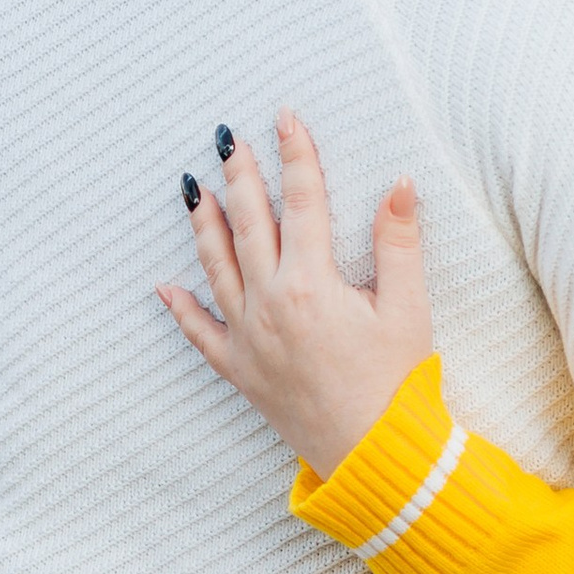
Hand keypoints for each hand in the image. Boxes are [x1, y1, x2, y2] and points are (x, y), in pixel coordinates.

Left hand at [158, 110, 436, 479]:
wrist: (376, 456)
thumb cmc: (397, 384)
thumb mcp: (408, 309)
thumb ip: (398, 242)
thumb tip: (399, 184)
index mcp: (311, 283)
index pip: (301, 202)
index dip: (295, 155)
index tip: (284, 117)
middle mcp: (269, 304)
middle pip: (249, 225)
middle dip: (239, 177)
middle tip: (228, 140)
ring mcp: (249, 338)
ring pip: (216, 268)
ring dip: (204, 225)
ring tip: (194, 188)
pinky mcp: (241, 371)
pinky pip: (201, 334)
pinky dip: (181, 309)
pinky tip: (165, 287)